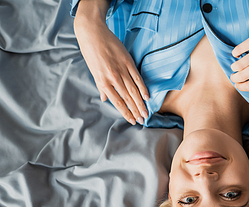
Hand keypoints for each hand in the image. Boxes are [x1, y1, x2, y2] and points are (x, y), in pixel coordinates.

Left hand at [74, 5, 148, 124]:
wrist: (92, 33)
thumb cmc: (91, 52)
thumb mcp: (93, 71)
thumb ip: (101, 86)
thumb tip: (104, 99)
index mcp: (103, 82)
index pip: (117, 102)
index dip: (126, 112)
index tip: (132, 121)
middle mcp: (113, 78)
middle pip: (127, 98)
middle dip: (135, 111)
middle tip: (143, 120)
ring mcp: (121, 70)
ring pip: (134, 91)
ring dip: (141, 103)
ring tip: (146, 112)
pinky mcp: (128, 62)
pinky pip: (137, 78)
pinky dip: (143, 88)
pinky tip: (147, 96)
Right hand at [230, 13, 248, 94]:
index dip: (241, 87)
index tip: (237, 85)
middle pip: (242, 76)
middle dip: (235, 78)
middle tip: (233, 77)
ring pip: (238, 64)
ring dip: (234, 67)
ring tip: (235, 67)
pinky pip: (238, 50)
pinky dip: (235, 54)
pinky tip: (237, 54)